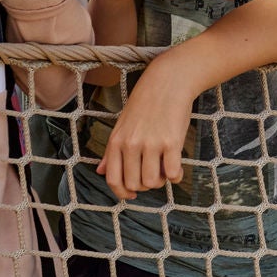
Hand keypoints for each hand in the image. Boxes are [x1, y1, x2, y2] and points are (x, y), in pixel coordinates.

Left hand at [96, 56, 195, 198]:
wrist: (168, 81)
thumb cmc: (145, 103)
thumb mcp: (122, 124)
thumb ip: (111, 150)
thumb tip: (99, 171)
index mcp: (116, 141)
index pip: (113, 179)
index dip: (122, 192)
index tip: (132, 194)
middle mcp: (131, 144)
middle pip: (134, 184)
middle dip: (144, 186)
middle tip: (153, 174)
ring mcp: (151, 144)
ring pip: (152, 182)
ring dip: (161, 181)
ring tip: (165, 169)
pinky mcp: (172, 142)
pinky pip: (173, 173)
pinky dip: (176, 176)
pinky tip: (177, 168)